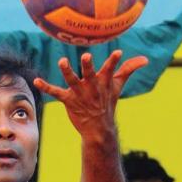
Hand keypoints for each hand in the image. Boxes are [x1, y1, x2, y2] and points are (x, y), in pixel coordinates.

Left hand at [33, 50, 147, 140]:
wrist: (98, 128)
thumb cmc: (107, 102)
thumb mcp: (117, 86)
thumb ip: (128, 69)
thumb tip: (145, 59)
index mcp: (103, 82)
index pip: (110, 70)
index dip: (114, 62)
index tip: (118, 53)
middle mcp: (91, 87)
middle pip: (90, 75)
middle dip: (88, 66)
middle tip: (86, 56)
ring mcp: (79, 94)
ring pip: (72, 81)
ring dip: (68, 71)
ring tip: (63, 61)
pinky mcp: (68, 100)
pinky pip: (55, 92)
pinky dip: (45, 87)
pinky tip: (36, 80)